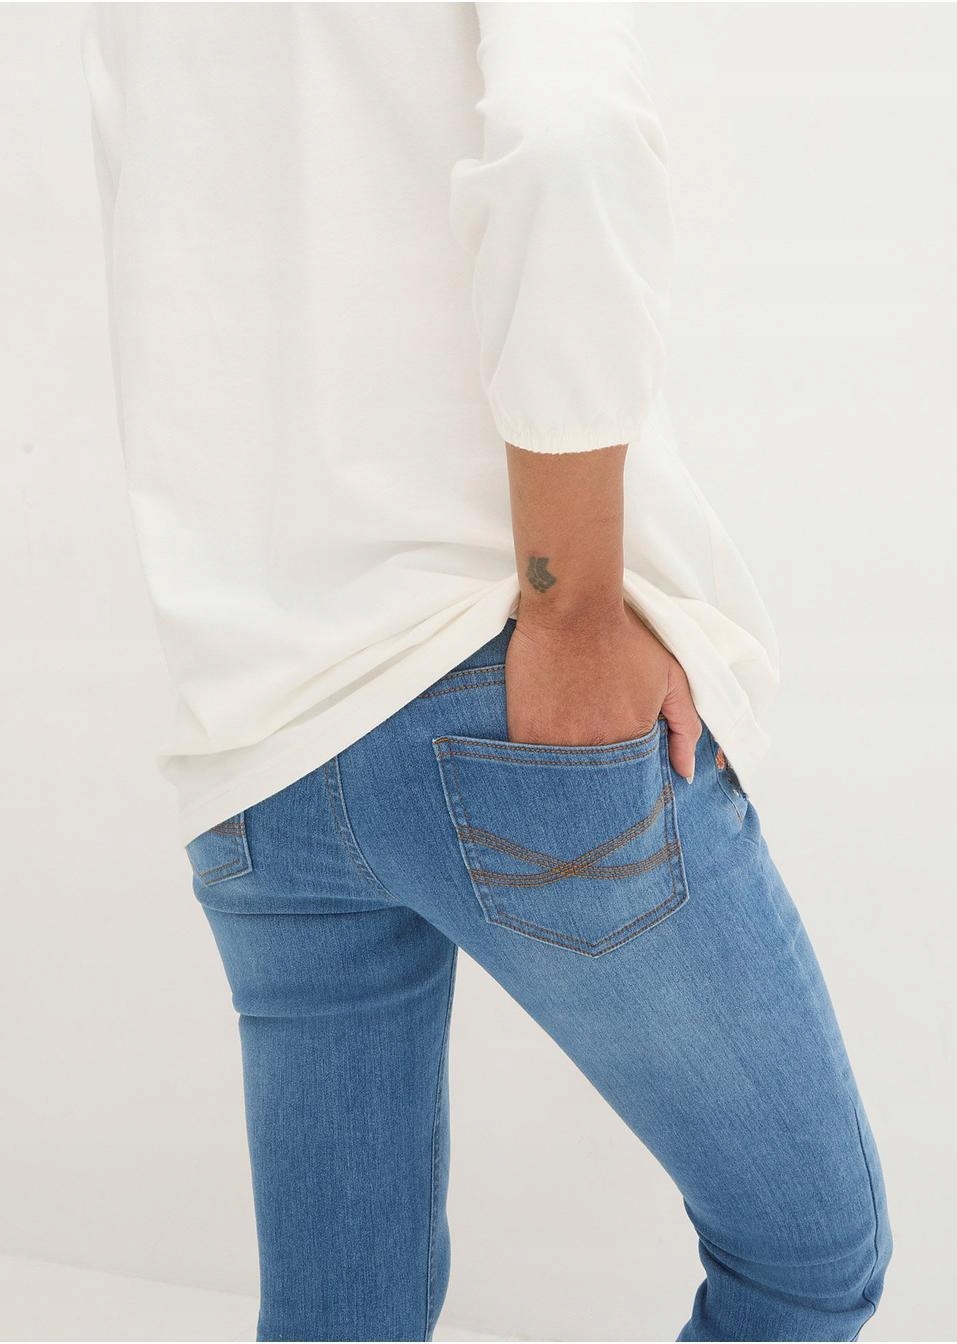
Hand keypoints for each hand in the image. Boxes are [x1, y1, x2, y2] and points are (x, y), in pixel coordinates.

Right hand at [504, 604, 700, 781]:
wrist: (574, 609)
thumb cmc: (625, 637)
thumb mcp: (671, 677)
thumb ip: (686, 728)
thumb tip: (684, 774)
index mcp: (631, 741)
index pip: (631, 780)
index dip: (625, 774)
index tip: (618, 761)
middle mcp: (595, 749)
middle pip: (596, 784)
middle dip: (597, 781)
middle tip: (592, 756)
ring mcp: (557, 743)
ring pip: (563, 777)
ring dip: (566, 773)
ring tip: (568, 750)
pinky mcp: (525, 731)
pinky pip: (530, 763)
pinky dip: (537, 761)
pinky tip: (543, 744)